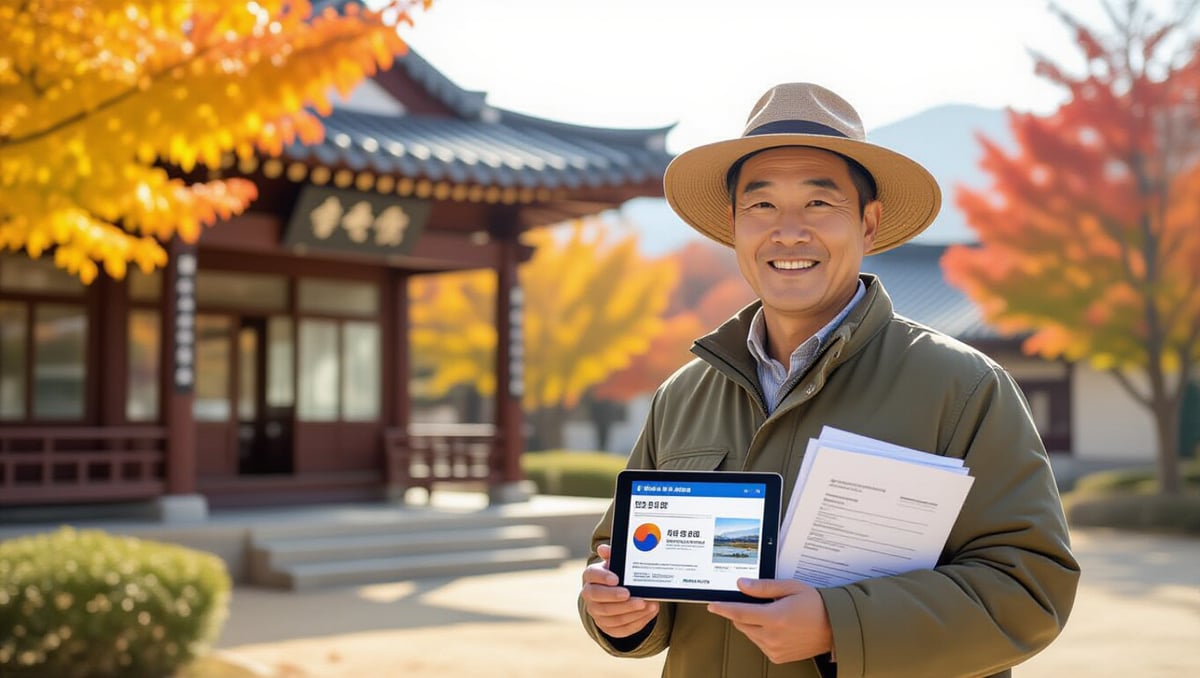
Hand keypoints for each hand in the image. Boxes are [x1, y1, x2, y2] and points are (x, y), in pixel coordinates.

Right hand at [580, 544, 659, 637]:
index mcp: (590, 577)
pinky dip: (637, 621)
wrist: (613, 594)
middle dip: (618, 599)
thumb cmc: (615, 574)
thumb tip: (603, 549)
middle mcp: (589, 597)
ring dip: (632, 612)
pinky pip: (621, 629)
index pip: (592, 576)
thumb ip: (611, 555)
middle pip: (600, 600)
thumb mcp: (614, 562)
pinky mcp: (607, 627)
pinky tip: (649, 613)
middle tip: (635, 597)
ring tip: (649, 604)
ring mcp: (597, 614)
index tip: (616, 578)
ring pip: (612, 617)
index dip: (603, 578)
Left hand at [707, 578, 832, 663]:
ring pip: (749, 634)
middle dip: (742, 612)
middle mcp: (772, 637)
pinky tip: (777, 627)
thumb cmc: (815, 605)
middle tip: (760, 603)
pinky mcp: (778, 657)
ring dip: (752, 623)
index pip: (739, 613)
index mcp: (774, 618)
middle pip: (741, 623)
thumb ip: (763, 587)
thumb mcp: (790, 588)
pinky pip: (759, 644)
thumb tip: (742, 584)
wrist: (835, 627)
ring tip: (773, 615)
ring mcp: (774, 649)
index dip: (723, 608)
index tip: (712, 605)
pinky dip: (761, 634)